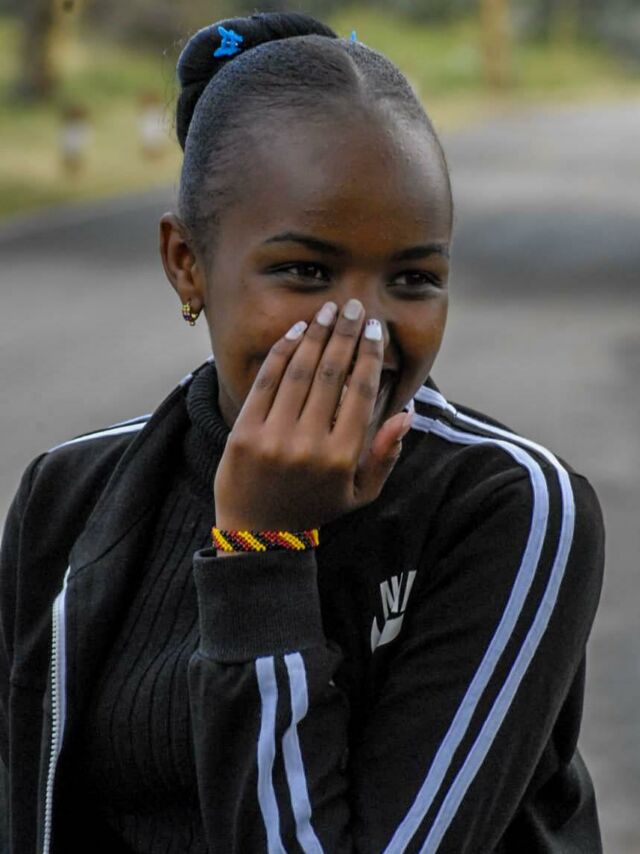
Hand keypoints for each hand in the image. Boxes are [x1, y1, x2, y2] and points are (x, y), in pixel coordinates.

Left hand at [213, 299, 412, 531]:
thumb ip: (385, 455)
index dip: (369, 354)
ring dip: (316, 335)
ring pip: (298, 372)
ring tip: (328, 311)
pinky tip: (297, 331)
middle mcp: (309, 445)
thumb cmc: (316, 508)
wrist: (259, 534)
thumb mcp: (361, 493)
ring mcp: (273, 438)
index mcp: (342, 458)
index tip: (375, 328)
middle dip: (345, 334)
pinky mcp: (244, 434)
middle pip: (331, 374)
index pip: (359, 392)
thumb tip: (406, 413)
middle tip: (354, 306)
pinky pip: (265, 382)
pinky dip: (281, 353)